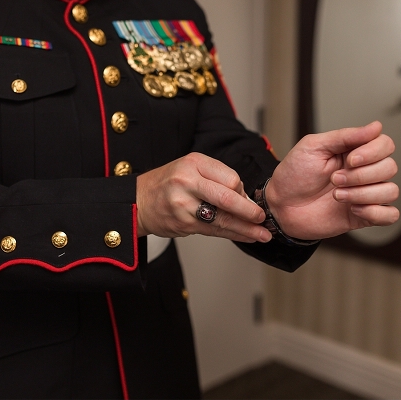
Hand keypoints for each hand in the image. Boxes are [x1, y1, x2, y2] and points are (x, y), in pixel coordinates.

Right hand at [136, 153, 269, 242]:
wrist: (138, 202)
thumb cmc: (167, 184)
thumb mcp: (188, 168)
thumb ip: (215, 178)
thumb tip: (244, 197)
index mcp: (193, 163)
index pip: (229, 177)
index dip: (242, 190)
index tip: (247, 198)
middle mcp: (188, 182)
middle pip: (227, 197)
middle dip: (249, 210)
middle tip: (262, 217)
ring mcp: (184, 205)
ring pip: (223, 218)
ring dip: (246, 228)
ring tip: (262, 234)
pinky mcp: (183, 224)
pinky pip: (214, 230)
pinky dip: (233, 234)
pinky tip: (246, 236)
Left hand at [267, 121, 398, 240]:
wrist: (280, 206)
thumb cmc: (293, 175)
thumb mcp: (313, 147)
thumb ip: (345, 136)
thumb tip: (376, 126)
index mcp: (354, 152)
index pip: (386, 144)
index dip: (372, 152)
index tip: (349, 159)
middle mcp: (363, 172)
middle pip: (390, 167)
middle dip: (361, 175)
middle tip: (334, 179)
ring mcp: (365, 194)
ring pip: (391, 191)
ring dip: (363, 194)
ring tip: (337, 195)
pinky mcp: (364, 216)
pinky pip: (390, 215)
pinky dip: (374, 212)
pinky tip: (352, 209)